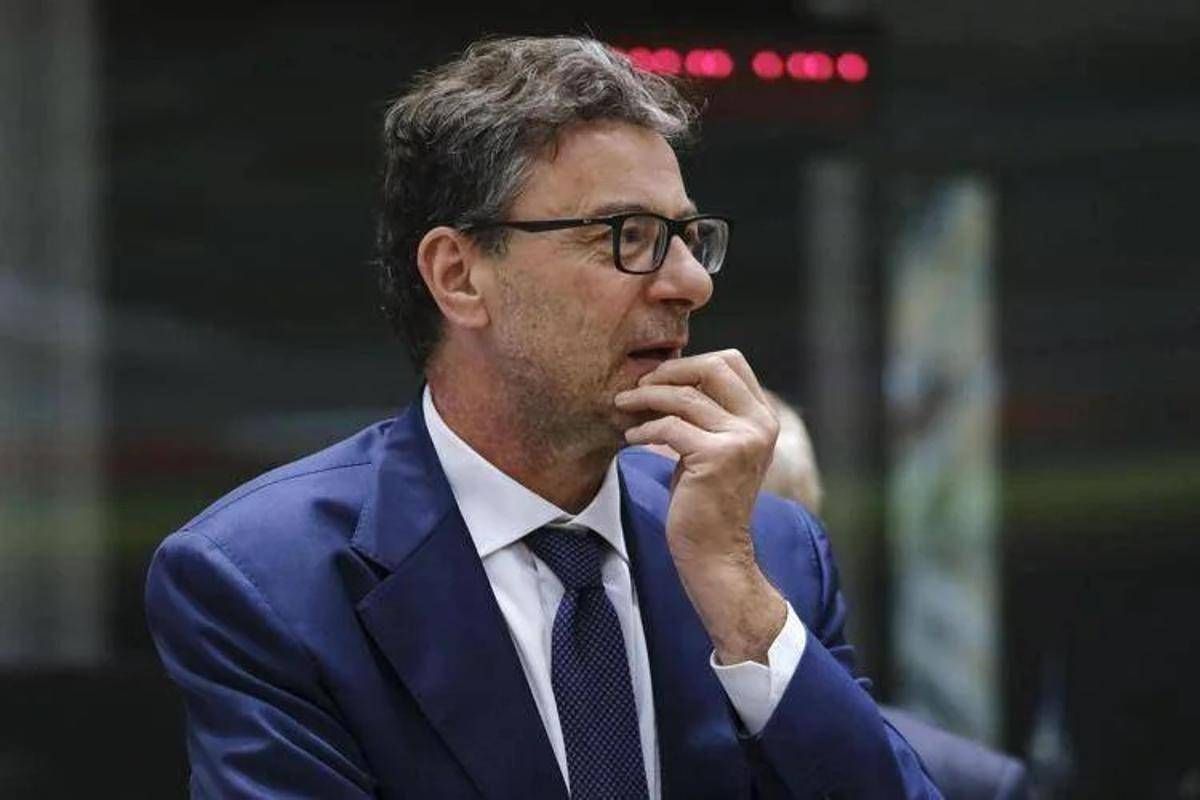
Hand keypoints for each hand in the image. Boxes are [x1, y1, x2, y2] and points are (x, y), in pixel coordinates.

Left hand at [615, 349, 786, 663]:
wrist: (715, 553)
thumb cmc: (705, 501)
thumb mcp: (714, 448)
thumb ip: (706, 414)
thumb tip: (668, 375)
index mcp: (762, 418)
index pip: (731, 362)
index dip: (691, 361)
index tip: (660, 377)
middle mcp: (759, 425)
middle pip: (713, 367)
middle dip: (669, 371)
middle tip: (638, 385)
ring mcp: (741, 440)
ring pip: (685, 396)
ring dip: (646, 397)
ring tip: (622, 406)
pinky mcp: (716, 458)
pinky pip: (670, 426)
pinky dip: (644, 428)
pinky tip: (631, 438)